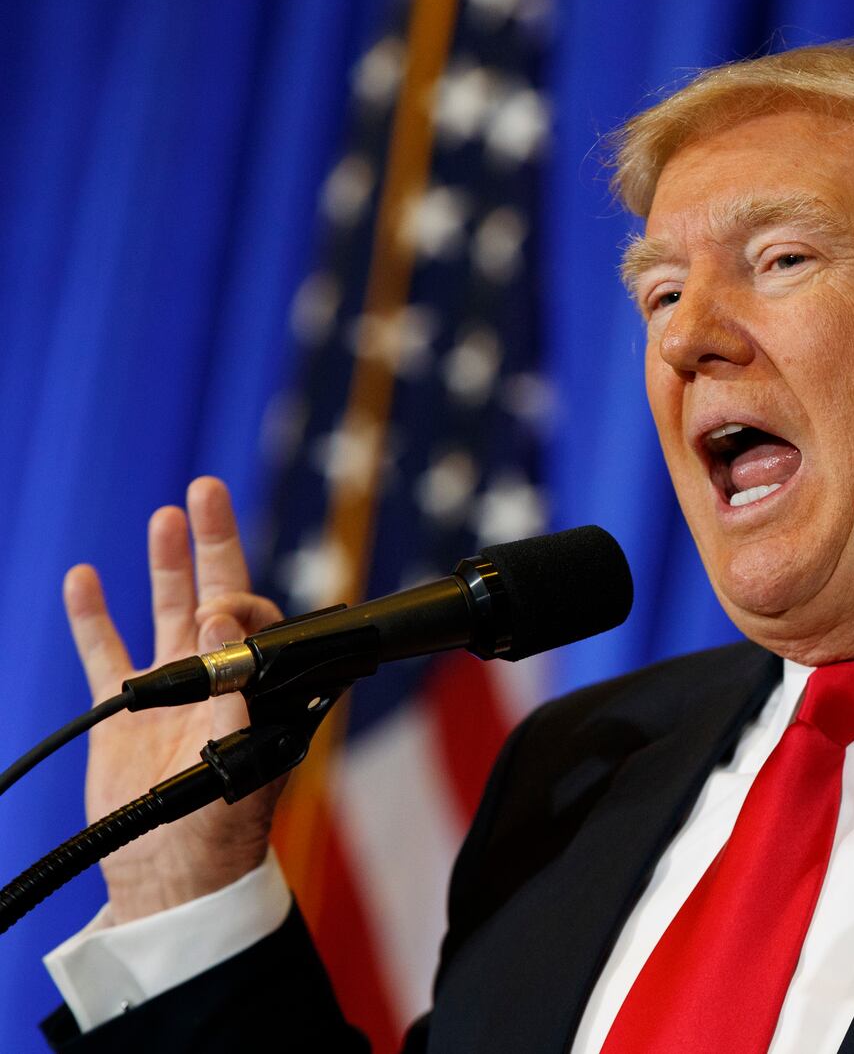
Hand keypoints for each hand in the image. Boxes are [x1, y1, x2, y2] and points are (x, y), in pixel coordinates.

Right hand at [64, 477, 285, 924]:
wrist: (173, 877)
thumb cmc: (222, 829)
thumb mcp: (243, 757)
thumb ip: (234, 689)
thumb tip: (219, 625)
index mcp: (255, 687)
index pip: (251, 621)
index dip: (236, 602)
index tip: (215, 609)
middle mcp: (217, 679)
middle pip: (215, 595)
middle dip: (213, 543)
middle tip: (208, 488)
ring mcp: (169, 692)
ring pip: (165, 612)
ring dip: (166, 565)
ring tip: (168, 515)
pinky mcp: (124, 713)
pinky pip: (106, 653)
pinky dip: (93, 616)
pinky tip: (85, 578)